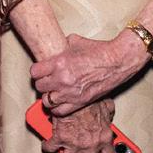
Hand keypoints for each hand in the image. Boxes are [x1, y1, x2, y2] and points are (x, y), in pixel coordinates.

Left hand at [31, 33, 146, 116]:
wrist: (118, 61)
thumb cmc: (100, 50)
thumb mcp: (75, 41)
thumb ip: (61, 47)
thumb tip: (54, 48)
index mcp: (59, 63)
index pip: (34, 72)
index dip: (37, 71)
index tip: (40, 71)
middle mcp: (63, 79)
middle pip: (39, 87)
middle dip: (42, 83)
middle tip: (47, 80)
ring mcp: (71, 93)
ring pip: (47, 101)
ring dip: (49, 96)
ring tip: (53, 91)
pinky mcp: (80, 102)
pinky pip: (60, 112)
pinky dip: (57, 108)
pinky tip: (60, 101)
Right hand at [41, 99, 116, 152]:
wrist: (75, 91)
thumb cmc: (90, 98)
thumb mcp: (106, 106)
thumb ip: (108, 114)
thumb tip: (109, 114)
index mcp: (105, 139)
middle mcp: (91, 145)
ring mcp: (74, 143)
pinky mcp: (59, 137)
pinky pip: (50, 149)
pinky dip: (48, 148)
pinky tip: (48, 143)